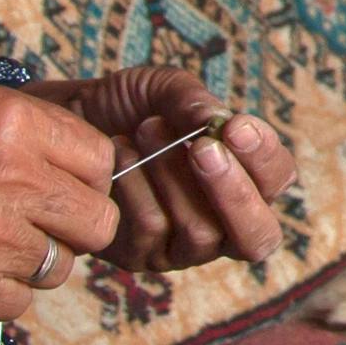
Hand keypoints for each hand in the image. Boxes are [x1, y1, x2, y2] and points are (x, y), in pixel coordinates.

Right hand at [0, 83, 123, 320]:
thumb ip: (28, 133)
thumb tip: (83, 163)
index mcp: (13, 121)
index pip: (101, 161)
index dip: (85, 179)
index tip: (62, 187)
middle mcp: (11, 177)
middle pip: (97, 223)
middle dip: (72, 227)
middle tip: (35, 224)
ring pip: (58, 267)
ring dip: (30, 262)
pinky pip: (19, 303)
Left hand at [51, 65, 294, 274]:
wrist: (69, 122)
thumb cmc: (127, 107)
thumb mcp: (160, 88)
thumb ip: (191, 99)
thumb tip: (215, 121)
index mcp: (242, 176)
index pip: (276, 179)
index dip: (264, 157)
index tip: (235, 126)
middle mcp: (221, 221)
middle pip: (257, 236)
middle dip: (234, 193)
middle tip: (202, 149)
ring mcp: (182, 246)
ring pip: (201, 234)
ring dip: (173, 179)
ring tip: (146, 130)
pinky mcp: (141, 256)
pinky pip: (152, 233)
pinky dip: (136, 189)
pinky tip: (118, 155)